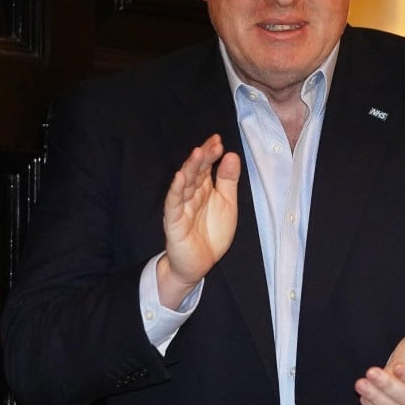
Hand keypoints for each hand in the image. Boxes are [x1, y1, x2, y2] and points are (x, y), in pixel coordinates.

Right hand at [157, 134, 239, 308]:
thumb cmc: (212, 233)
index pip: (205, 166)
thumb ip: (228, 181)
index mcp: (203, 188)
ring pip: (184, 183)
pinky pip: (174, 203)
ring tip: (198, 153)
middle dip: (203, 157)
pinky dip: (176, 190)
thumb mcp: (227, 204)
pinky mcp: (174, 222)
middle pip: (195, 171)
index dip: (210, 153)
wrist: (199, 264)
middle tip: (213, 144)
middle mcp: (191, 194)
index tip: (218, 139)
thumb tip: (231, 155)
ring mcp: (181, 207)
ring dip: (190, 168)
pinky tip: (179, 177)